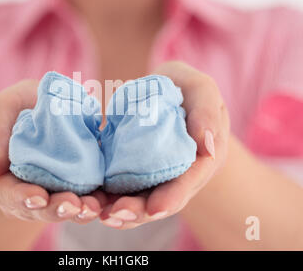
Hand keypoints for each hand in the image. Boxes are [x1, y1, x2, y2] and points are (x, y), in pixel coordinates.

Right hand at [0, 80, 105, 223]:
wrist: (47, 108)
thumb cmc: (20, 105)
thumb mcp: (2, 107)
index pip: (2, 192)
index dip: (19, 198)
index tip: (39, 197)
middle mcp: (19, 192)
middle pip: (33, 209)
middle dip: (54, 210)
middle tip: (72, 205)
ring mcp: (45, 194)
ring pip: (59, 211)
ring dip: (76, 213)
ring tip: (90, 207)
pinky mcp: (70, 190)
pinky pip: (80, 202)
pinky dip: (92, 204)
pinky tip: (103, 202)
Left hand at [99, 61, 229, 228]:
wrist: (166, 93)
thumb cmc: (186, 88)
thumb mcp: (200, 90)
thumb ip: (206, 113)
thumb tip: (208, 147)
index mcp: (202, 159)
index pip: (189, 182)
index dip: (173, 197)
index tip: (155, 209)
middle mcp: (181, 176)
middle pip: (162, 200)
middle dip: (139, 211)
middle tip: (114, 213)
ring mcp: (157, 178)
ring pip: (141, 202)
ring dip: (122, 212)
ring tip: (101, 215)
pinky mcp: (135, 173)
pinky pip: (124, 191)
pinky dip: (109, 200)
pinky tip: (94, 204)